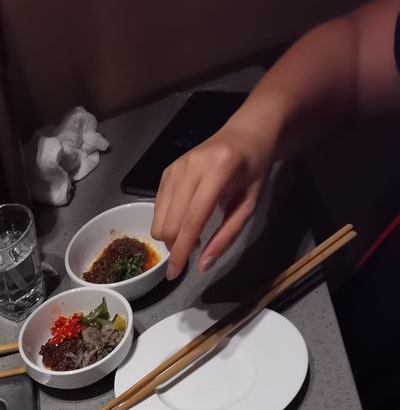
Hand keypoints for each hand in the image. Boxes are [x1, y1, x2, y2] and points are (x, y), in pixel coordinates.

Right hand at [151, 123, 275, 279]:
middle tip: (196, 246)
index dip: (182, 251)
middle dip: (176, 246)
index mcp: (218, 172)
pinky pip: (157, 208)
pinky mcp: (167, 170)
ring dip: (171, 235)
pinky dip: (168, 221)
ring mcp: (175, 166)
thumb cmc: (253, 171)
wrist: (245, 134)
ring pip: (159, 219)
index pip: (192, 221)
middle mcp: (191, 166)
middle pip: (170, 223)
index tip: (174, 275)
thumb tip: (203, 266)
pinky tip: (185, 217)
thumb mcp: (249, 205)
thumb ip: (227, 236)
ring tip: (192, 230)